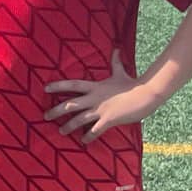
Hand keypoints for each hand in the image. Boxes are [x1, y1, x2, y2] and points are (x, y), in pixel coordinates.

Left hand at [45, 60, 159, 142]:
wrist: (146, 94)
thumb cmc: (133, 84)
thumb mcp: (121, 72)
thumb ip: (115, 61)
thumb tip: (117, 48)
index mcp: (95, 86)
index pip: (72, 84)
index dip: (58, 86)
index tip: (45, 88)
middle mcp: (94, 98)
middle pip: (70, 104)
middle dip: (56, 110)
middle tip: (45, 115)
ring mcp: (101, 109)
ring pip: (79, 119)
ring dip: (69, 126)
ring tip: (61, 131)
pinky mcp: (109, 120)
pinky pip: (95, 130)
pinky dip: (88, 136)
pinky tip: (83, 141)